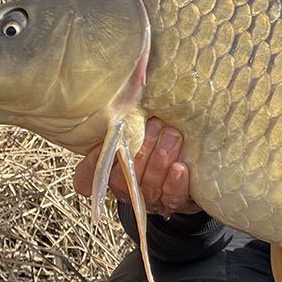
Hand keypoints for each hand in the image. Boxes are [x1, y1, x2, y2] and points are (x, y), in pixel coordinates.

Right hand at [72, 118, 203, 216]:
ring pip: (148, 186)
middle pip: (122, 179)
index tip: (104, 143)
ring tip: (172, 136)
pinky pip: (172, 198)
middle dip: (139, 151)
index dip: (93, 164)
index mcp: (112, 171)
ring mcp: (151, 199)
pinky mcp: (175, 203)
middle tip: (155, 125)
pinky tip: (180, 167)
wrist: (192, 167)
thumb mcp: (138, 129)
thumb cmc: (158, 140)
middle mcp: (127, 189)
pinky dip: (175, 183)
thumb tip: (127, 78)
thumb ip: (125, 117)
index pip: (89, 175)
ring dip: (160, 160)